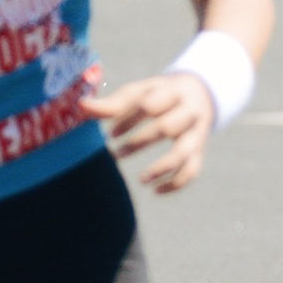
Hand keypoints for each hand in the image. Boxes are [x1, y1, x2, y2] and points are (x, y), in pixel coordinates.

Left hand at [84, 67, 215, 194]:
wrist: (200, 93)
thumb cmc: (159, 94)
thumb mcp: (140, 92)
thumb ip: (114, 103)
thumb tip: (82, 107)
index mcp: (172, 91)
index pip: (150, 105)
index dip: (128, 120)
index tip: (111, 133)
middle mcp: (189, 111)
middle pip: (167, 128)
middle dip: (140, 142)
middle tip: (117, 153)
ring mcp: (197, 132)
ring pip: (183, 153)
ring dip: (161, 168)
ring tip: (141, 180)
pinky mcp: (200, 150)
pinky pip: (192, 170)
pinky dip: (175, 183)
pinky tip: (155, 190)